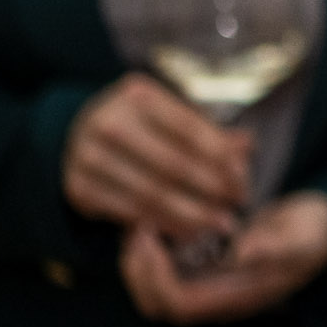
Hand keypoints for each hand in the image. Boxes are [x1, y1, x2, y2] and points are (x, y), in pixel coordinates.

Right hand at [63, 74, 250, 241]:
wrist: (80, 137)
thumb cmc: (141, 125)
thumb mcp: (170, 115)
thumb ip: (208, 131)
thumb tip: (248, 145)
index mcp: (138, 95)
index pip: (190, 130)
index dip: (221, 158)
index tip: (243, 180)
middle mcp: (108, 122)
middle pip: (174, 164)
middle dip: (212, 189)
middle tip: (237, 206)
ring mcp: (88, 156)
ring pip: (153, 194)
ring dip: (192, 214)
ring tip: (219, 223)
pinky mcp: (79, 188)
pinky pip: (131, 212)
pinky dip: (164, 224)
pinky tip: (188, 231)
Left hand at [120, 191, 326, 323]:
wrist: (324, 228)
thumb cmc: (314, 234)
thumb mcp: (305, 236)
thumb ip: (278, 246)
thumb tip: (244, 252)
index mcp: (239, 296)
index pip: (180, 304)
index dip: (157, 277)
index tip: (152, 238)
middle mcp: (218, 296)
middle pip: (157, 303)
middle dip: (137, 270)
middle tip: (138, 229)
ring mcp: (209, 282)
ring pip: (154, 288)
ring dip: (140, 258)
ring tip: (142, 222)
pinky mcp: (204, 264)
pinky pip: (163, 268)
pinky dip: (151, 247)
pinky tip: (155, 217)